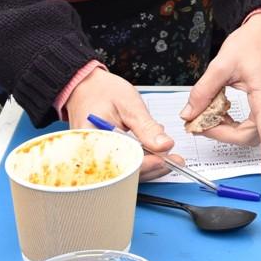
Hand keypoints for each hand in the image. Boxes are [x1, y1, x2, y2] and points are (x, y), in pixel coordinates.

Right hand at [65, 69, 180, 180]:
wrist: (87, 88)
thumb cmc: (103, 91)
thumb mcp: (129, 104)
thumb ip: (146, 127)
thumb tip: (165, 145)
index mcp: (94, 139)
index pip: (122, 162)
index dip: (146, 164)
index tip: (165, 160)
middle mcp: (91, 154)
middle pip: (124, 172)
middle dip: (151, 168)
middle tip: (174, 161)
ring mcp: (96, 158)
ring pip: (125, 172)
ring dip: (148, 167)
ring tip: (168, 158)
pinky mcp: (104, 157)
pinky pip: (122, 165)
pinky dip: (139, 161)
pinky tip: (153, 154)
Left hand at [180, 12, 260, 178]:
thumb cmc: (253, 41)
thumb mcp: (222, 63)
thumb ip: (203, 91)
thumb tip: (189, 114)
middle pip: (251, 136)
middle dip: (223, 135)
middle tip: (199, 125)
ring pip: (253, 131)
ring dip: (229, 129)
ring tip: (209, 115)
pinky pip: (256, 123)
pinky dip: (237, 123)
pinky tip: (223, 111)